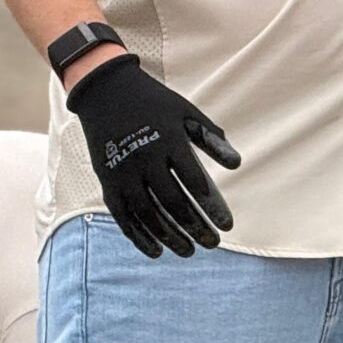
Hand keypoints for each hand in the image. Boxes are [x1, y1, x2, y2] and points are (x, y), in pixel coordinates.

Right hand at [67, 53, 239, 258]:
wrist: (105, 90)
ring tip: (189, 251)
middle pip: (172, 202)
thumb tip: (236, 165)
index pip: (194, 182)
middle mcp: (145, 159)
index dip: (212, 206)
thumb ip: (210, 137)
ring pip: (148, 214)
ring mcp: (124, 172)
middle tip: (213, 243)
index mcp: (168, 140)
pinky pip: (123, 216)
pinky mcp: (108, 182)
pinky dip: (139, 237)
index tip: (227, 225)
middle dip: (195, 226)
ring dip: (170, 236)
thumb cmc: (154, 102)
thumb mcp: (185, 111)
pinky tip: (157, 251)